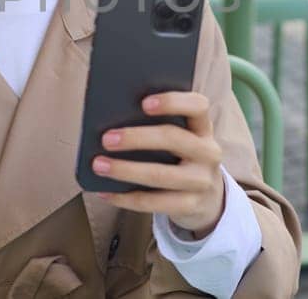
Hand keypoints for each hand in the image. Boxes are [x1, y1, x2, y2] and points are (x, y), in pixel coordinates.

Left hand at [92, 91, 225, 235]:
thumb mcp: (180, 139)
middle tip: (107, 139)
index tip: (143, 103)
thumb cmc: (181, 158)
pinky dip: (126, 198)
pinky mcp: (191, 205)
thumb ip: (157, 127)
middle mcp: (208, 152)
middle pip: (174, 139)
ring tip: (99, 165)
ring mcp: (202, 181)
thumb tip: (112, 124)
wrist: (208, 198)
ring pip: (162, 175)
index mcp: (202, 127)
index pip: (198, 106)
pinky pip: (154, 202)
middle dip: (137, 138)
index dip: (172, 102)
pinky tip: (105, 192)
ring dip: (126, 170)